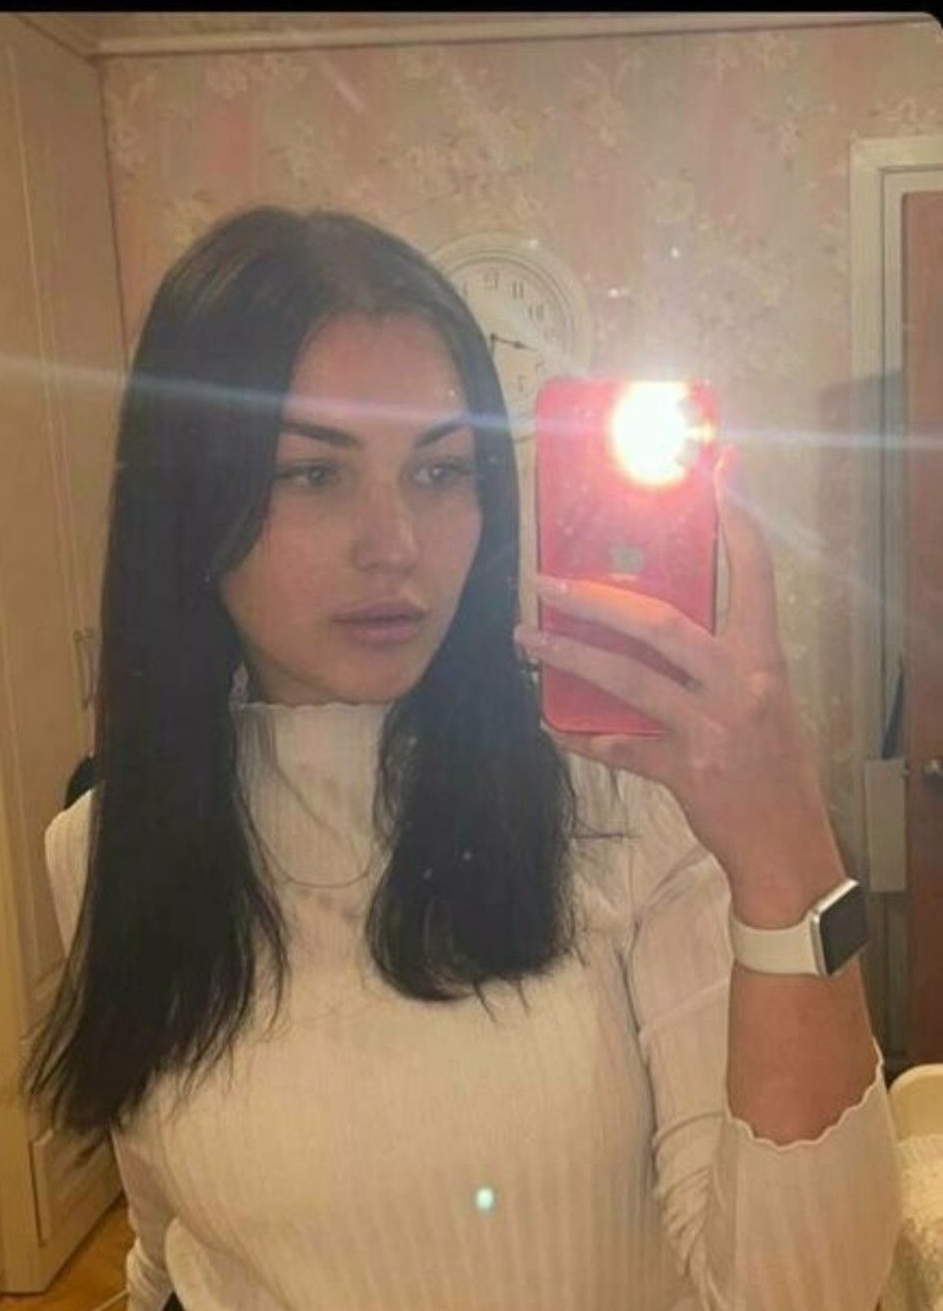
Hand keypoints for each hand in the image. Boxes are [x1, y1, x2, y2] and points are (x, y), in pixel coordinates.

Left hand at [514, 450, 840, 907]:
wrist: (785, 841)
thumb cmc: (774, 763)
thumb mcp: (766, 697)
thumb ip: (723, 658)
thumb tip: (658, 621)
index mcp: (764, 657)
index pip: (754, 573)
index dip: (736, 520)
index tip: (719, 469)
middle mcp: (738, 684)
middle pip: (660, 623)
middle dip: (596, 598)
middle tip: (546, 581)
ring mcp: (710, 728)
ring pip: (628, 680)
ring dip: (569, 657)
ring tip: (525, 640)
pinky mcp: (684, 770)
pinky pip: (619, 747)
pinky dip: (583, 735)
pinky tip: (552, 723)